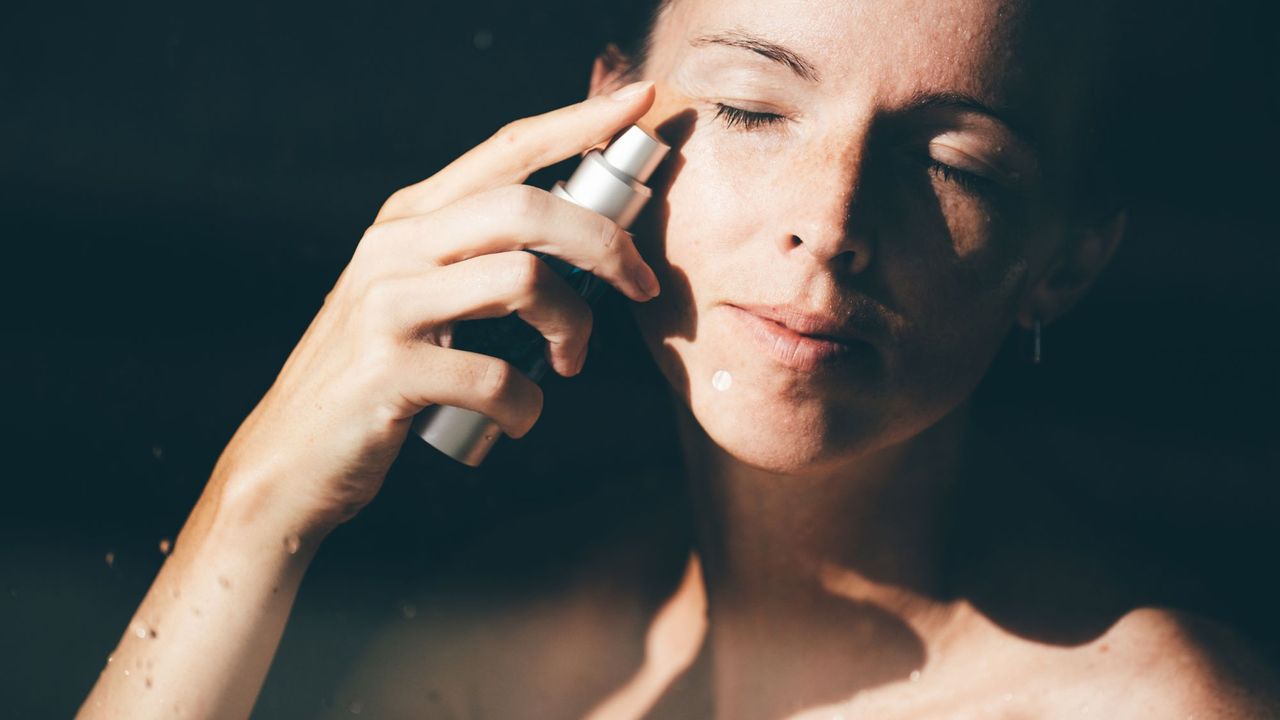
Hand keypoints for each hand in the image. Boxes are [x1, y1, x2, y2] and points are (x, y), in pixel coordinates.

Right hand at [215, 80, 661, 533]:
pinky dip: (527, 406)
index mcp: (411, 219)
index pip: (506, 150)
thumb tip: (590, 242)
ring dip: (573, 327)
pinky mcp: (387, 371)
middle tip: (641, 284)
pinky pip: (496, 378)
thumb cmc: (382, 374)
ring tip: (568, 362)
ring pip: (522, 280)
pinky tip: (518, 419)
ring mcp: (386, 306)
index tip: (641, 101)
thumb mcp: (420, 296)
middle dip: (605, 241)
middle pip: (526, 207)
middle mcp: (395, 247)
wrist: (292, 459)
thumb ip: (482, 259)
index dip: (578, 121)